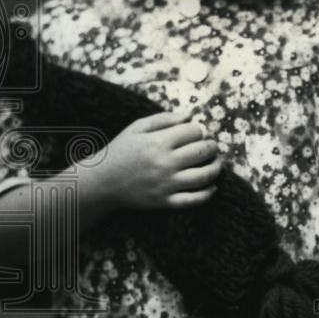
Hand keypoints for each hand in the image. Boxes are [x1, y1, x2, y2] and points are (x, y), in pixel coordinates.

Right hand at [81, 112, 221, 209]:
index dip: (200, 130)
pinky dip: (208, 193)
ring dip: (217, 167)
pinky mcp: (165, 202)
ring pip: (204, 176)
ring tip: (217, 162)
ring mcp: (166, 184)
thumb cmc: (120, 151)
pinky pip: (194, 200)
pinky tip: (212, 186)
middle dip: (212, 146)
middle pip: (202, 151)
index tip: (199, 132)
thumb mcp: (137, 128)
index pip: (194, 132)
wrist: (101, 183)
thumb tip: (189, 115)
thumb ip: (164, 118)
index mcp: (158, 142)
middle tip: (212, 145)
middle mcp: (165, 163)